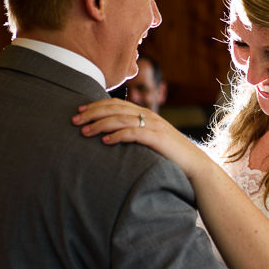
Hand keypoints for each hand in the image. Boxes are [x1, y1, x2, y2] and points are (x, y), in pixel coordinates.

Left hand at [73, 99, 208, 179]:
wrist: (193, 164)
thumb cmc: (169, 155)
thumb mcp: (149, 140)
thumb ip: (134, 134)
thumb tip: (110, 137)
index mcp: (145, 113)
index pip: (115, 103)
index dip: (95, 105)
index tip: (79, 111)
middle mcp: (148, 115)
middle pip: (114, 108)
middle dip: (92, 113)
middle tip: (74, 120)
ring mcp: (153, 125)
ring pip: (120, 119)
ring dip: (100, 125)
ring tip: (84, 132)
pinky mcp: (157, 138)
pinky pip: (133, 133)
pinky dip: (117, 135)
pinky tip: (105, 141)